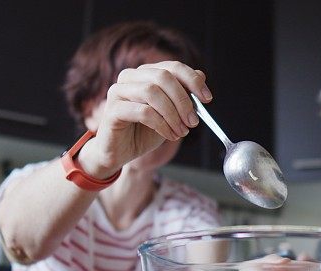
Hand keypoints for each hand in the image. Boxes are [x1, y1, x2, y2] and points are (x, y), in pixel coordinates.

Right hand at [77, 61, 211, 177]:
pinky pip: (144, 112)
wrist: (121, 152)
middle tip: (193, 121)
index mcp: (145, 73)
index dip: (193, 81)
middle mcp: (130, 77)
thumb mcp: (171, 113)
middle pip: (163, 76)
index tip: (208, 99)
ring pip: (152, 92)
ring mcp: (118, 91)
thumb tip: (202, 75)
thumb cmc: (145, 131)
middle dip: (183, 100)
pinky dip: (162, 125)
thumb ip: (183, 94)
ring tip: (182, 131)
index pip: (173, 67)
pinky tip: (170, 136)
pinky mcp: (112, 110)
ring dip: (173, 114)